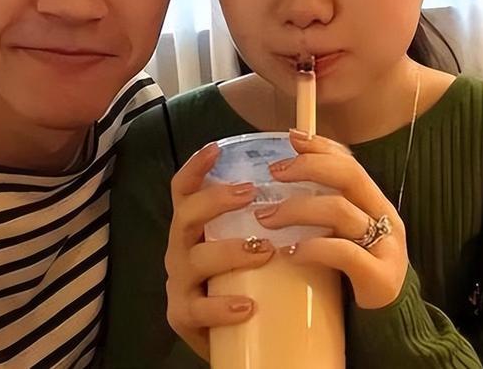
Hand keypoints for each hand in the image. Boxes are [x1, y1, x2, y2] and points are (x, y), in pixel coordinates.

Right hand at [165, 143, 274, 358]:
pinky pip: (197, 309)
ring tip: (264, 249)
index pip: (184, 189)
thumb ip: (268, 211)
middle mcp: (181, 247)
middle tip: (249, 193)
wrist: (230, 334)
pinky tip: (247, 305)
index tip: (215, 148)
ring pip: (195, 259)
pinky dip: (222, 307)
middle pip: (186, 215)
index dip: (195, 167)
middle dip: (215, 200)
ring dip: (229, 251)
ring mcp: (180, 281)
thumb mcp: (248, 238)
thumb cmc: (245, 274)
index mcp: (194, 225)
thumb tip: (302, 172)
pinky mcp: (184, 315)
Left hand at [254, 131, 408, 308]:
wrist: (386, 331)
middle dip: (308, 167)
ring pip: (340, 210)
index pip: (350, 161)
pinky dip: (313, 247)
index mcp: (374, 203)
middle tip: (274, 173)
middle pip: (349, 175)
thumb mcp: (340, 236)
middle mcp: (385, 218)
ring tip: (266, 218)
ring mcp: (386, 247)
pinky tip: (290, 251)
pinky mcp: (380, 278)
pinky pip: (344, 252)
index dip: (321, 145)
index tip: (290, 137)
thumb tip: (275, 183)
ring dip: (296, 209)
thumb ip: (322, 211)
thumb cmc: (351, 277)